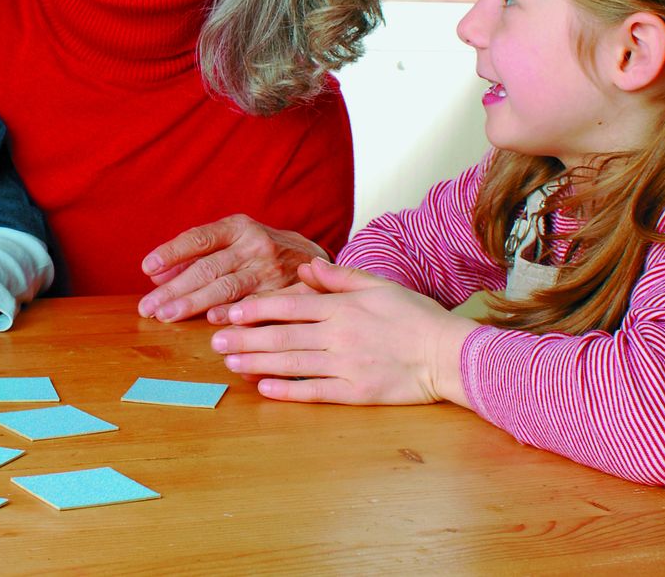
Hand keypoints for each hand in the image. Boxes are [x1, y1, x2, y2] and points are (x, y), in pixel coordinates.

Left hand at [138, 214, 326, 322]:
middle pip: (208, 267)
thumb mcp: (231, 241)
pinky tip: (214, 323)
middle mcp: (253, 245)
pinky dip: (234, 314)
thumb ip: (195, 256)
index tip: (147, 268)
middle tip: (148, 307)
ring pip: (227, 288)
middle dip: (175, 289)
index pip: (199, 238)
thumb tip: (157, 276)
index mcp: (237, 227)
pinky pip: (255, 305)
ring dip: (194, 304)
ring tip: (168, 316)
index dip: (172, 252)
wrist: (312, 258)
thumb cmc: (257, 250)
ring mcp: (270, 269)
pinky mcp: (284, 292)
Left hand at [209, 259, 477, 406]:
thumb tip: (305, 269)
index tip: (230, 312)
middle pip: (282, 336)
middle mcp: (339, 336)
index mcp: (343, 308)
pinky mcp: (356, 394)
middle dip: (245, 338)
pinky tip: (264, 389)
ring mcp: (346, 366)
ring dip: (257, 363)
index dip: (256, 309)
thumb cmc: (416, 316)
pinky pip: (315, 392)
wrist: (449, 354)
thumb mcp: (378, 285)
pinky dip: (288, 391)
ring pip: (292, 364)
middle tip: (215, 340)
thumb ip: (339, 278)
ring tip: (230, 362)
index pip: (289, 306)